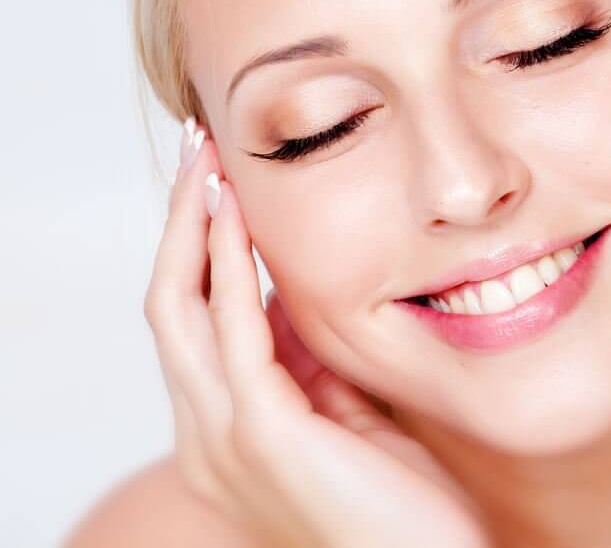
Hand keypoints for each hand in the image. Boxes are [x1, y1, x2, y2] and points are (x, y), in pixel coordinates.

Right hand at [143, 119, 489, 547]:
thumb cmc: (402, 504)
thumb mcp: (344, 413)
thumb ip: (310, 362)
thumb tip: (292, 292)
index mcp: (225, 429)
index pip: (193, 320)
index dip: (199, 245)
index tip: (218, 182)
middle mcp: (207, 435)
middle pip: (168, 304)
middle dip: (182, 221)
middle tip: (199, 148)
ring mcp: (225, 439)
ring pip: (179, 308)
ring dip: (195, 226)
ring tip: (209, 160)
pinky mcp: (263, 436)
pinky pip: (233, 330)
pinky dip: (230, 266)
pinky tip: (240, 215)